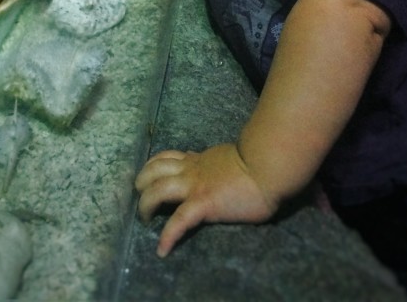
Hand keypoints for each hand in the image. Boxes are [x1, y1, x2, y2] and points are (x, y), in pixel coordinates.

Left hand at [134, 144, 277, 256]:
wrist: (266, 165)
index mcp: (198, 160)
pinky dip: (168, 235)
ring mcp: (195, 185)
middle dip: (142, 181)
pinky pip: (180, 220)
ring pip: (158, 189)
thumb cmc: (257, 161)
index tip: (150, 176)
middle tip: (140, 195)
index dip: (154, 167)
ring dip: (145, 204)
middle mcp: (191, 170)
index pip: (169, 158)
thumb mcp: (227, 157)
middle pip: (155, 169)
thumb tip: (213, 163)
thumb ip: (215, 162)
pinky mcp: (204, 203)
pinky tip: (162, 249)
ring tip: (144, 218)